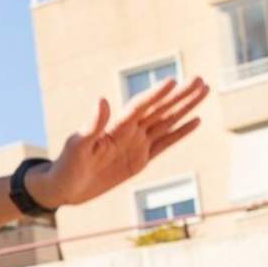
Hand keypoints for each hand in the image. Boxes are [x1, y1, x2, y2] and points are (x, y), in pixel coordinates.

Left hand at [27, 77, 209, 209]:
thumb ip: (91, 125)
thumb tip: (102, 100)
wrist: (64, 188)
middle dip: (180, 96)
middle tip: (200, 79)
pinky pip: (165, 144)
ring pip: (167, 123)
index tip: (173, 81)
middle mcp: (129, 132)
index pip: (140, 107)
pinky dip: (180, 133)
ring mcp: (136, 145)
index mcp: (115, 127)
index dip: (155, 95)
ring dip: (185, 107)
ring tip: (203, 90)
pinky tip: (195, 120)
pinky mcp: (140, 160)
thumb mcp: (76, 147)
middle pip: (160, 110)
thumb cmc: (66, 166)